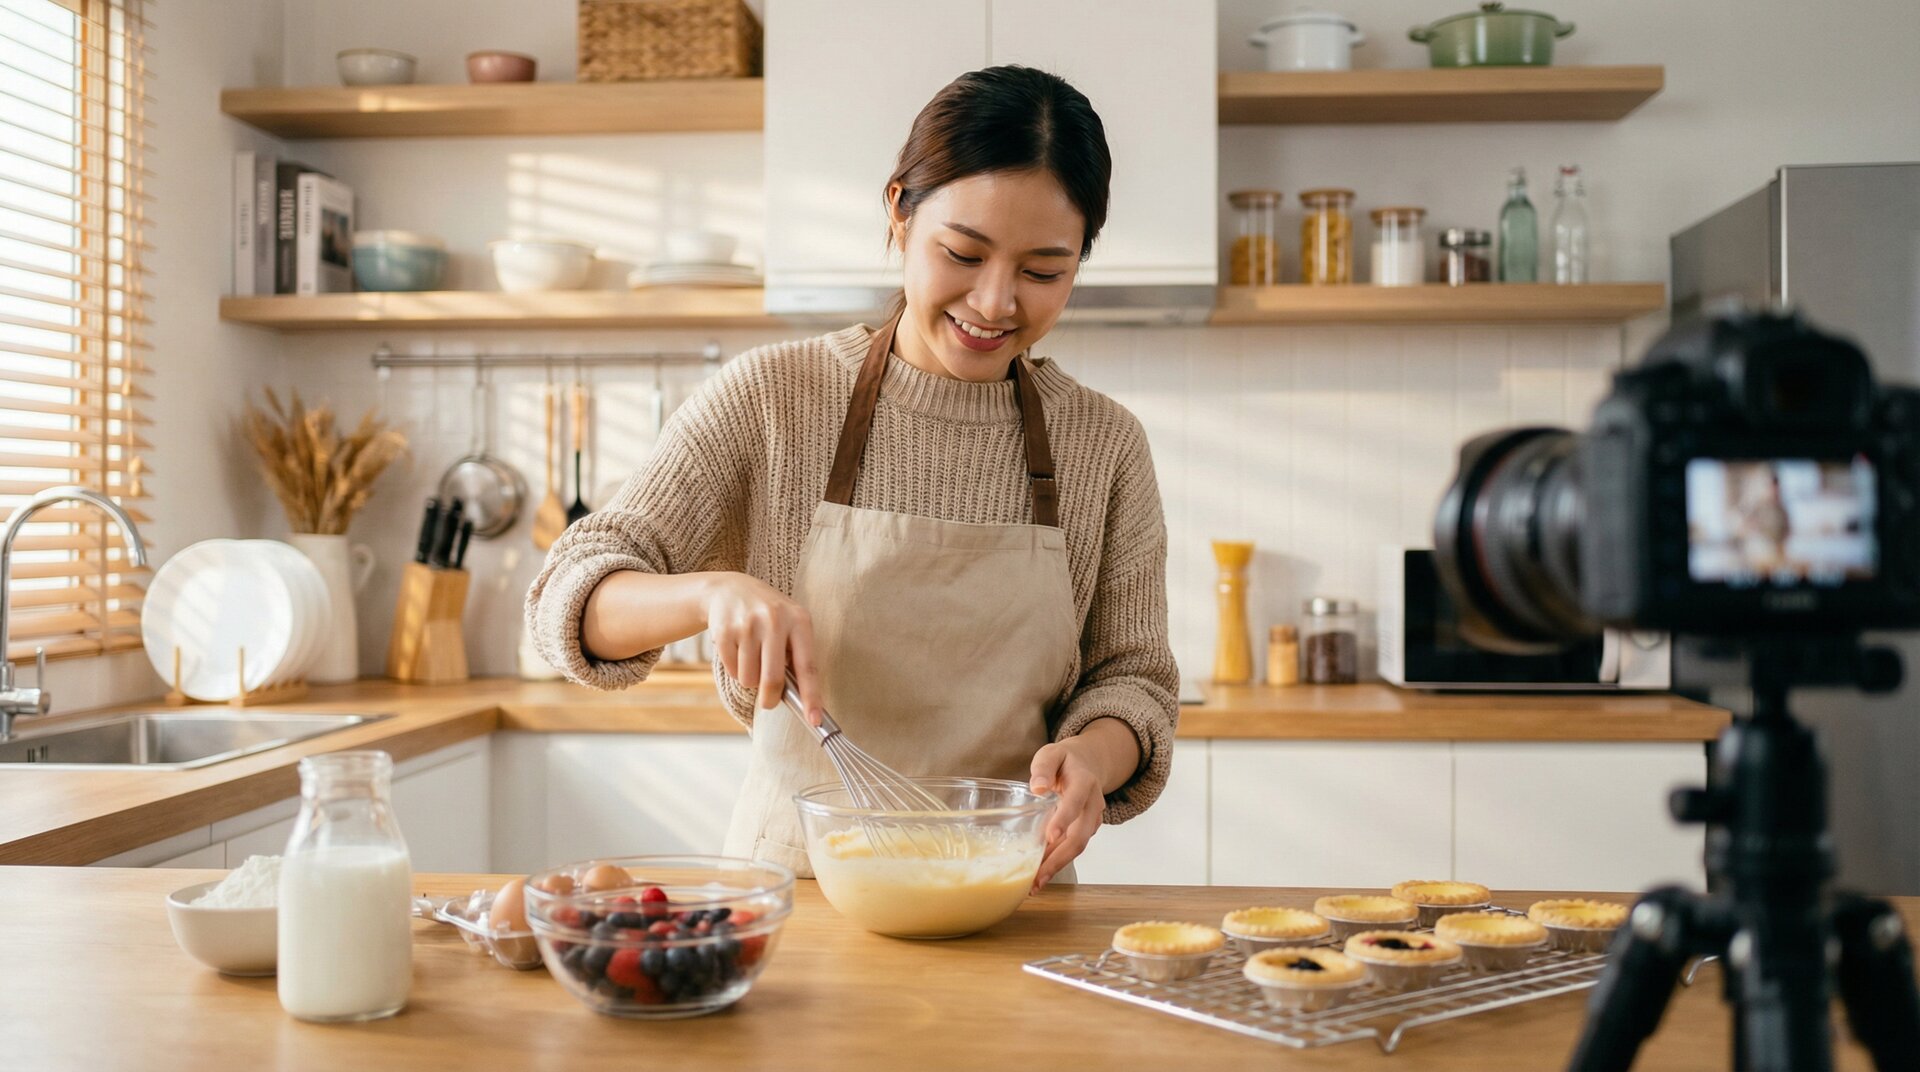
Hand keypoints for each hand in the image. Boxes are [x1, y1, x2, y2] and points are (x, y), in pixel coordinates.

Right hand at [702, 572, 823, 721]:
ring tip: (751, 658)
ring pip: (749, 678)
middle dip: (770, 699)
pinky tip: (737, 649)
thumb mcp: (790, 623)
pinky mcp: (725, 631)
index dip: (811, 696)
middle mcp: (775, 620)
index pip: (808, 666)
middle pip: (773, 679)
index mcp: (799, 620)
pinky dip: (734, 669)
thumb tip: (802, 698)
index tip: (815, 719)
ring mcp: (748, 624)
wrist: (730, 589)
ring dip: (750, 678)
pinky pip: (732, 670)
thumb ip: (798, 654)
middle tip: (769, 702)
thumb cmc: (769, 615)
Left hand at [1027, 737, 1107, 890]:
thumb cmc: (1064, 761)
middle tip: (1037, 876)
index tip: (1050, 836)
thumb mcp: (1052, 754)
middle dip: (1059, 858)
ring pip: (1077, 847)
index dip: (1064, 819)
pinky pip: (1074, 848)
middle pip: (1080, 836)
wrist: (1087, 765)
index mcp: (1084, 783)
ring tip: (1035, 884)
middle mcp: (1093, 804)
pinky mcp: (1087, 830)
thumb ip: (1044, 767)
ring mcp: (1092, 820)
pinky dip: (1058, 862)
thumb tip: (1037, 788)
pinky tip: (1040, 874)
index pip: (1075, 802)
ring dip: (1057, 866)